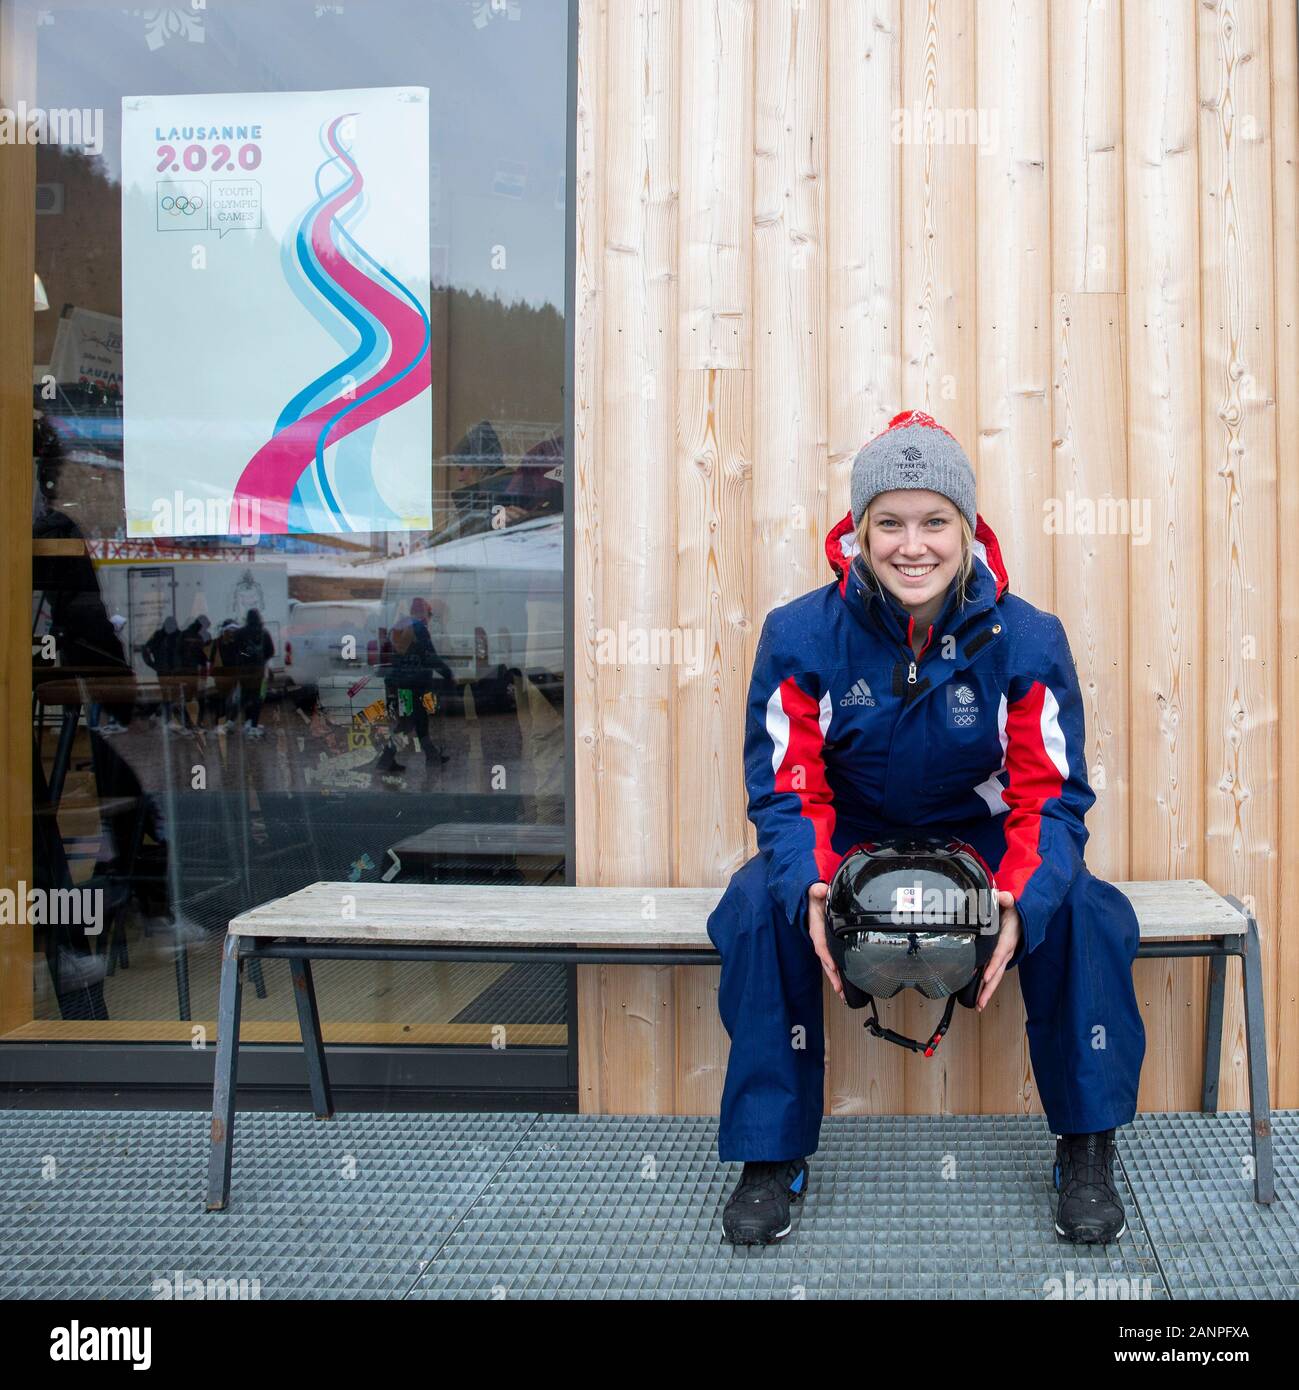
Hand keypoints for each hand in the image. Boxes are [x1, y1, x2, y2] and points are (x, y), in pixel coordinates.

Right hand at [805, 882, 844, 1002]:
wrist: (811, 900)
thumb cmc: (814, 898)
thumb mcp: (814, 892)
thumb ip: (817, 891)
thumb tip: (820, 889)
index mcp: (816, 928)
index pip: (821, 944)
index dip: (826, 955)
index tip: (833, 966)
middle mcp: (819, 939)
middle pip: (825, 960)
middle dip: (832, 976)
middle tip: (840, 989)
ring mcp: (824, 944)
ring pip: (829, 964)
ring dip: (836, 979)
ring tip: (844, 994)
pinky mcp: (829, 947)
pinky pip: (832, 962)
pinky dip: (838, 974)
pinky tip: (845, 984)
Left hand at [976, 889, 1021, 1011]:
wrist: (1025, 913)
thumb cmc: (1015, 909)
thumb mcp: (1013, 902)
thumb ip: (1007, 899)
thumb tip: (1001, 897)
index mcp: (1008, 937)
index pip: (999, 953)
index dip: (992, 965)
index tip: (984, 977)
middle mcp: (1008, 950)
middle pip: (997, 972)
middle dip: (988, 988)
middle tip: (979, 1003)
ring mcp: (1005, 955)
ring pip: (996, 975)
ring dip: (987, 991)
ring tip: (978, 1005)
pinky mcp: (1002, 957)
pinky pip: (994, 972)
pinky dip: (987, 984)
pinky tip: (979, 993)